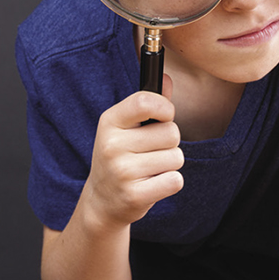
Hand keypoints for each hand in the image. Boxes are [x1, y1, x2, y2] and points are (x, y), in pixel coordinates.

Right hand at [79, 75, 183, 231]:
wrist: (102, 201)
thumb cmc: (119, 157)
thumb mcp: (124, 128)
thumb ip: (148, 103)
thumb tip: (167, 78)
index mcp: (109, 122)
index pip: (145, 101)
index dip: (165, 108)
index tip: (164, 116)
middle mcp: (113, 145)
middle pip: (171, 133)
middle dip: (169, 143)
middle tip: (149, 152)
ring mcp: (122, 171)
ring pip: (176, 157)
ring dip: (170, 164)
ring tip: (149, 169)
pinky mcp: (135, 195)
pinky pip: (175, 180)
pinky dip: (170, 182)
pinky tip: (152, 184)